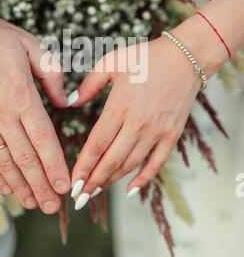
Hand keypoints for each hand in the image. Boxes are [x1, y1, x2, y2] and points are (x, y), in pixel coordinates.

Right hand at [0, 3, 69, 213]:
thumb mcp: (30, 45)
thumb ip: (52, 74)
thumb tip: (65, 102)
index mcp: (21, 96)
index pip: (43, 139)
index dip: (55, 166)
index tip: (65, 185)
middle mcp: (2, 114)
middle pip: (26, 158)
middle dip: (41, 185)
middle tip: (53, 206)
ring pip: (4, 162)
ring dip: (20, 186)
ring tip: (34, 204)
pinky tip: (6, 187)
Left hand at [70, 38, 200, 207]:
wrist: (185, 58)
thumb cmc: (146, 58)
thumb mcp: (111, 63)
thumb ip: (88, 85)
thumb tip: (70, 103)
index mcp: (119, 107)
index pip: (96, 145)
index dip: (83, 167)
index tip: (72, 183)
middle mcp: (137, 124)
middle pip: (110, 161)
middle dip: (93, 182)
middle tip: (80, 198)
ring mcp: (156, 132)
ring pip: (130, 165)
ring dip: (112, 181)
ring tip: (97, 192)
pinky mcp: (171, 135)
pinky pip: (156, 163)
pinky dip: (143, 179)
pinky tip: (131, 190)